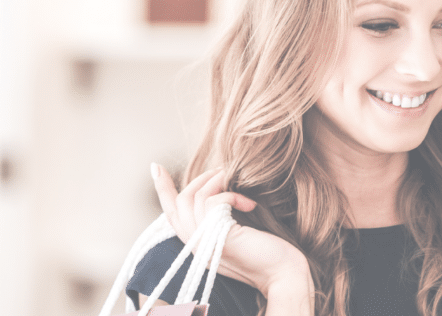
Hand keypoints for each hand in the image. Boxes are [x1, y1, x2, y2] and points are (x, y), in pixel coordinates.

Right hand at [151, 164, 311, 297]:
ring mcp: (205, 244)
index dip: (163, 190)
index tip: (156, 167)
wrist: (286, 274)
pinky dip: (231, 195)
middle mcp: (196, 247)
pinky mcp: (219, 239)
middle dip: (199, 180)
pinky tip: (249, 203)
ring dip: (216, 182)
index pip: (171, 215)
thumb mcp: (238, 233)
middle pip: (178, 204)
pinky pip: (213, 203)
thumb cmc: (270, 252)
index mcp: (198, 246)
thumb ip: (220, 219)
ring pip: (193, 199)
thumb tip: (216, 186)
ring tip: (234, 180)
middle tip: (222, 171)